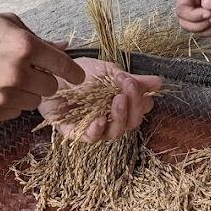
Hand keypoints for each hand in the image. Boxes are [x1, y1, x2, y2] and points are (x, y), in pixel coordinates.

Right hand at [0, 13, 85, 121]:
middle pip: (51, 88)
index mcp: (23, 46)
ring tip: (6, 78)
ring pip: (34, 103)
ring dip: (27, 92)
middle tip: (27, 71)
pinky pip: (14, 112)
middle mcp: (15, 73)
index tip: (77, 76)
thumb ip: (37, 37)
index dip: (73, 72)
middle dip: (43, 79)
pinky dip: (9, 103)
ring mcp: (2, 95)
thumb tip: (63, 46)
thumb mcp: (5, 23)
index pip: (64, 66)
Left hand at [38, 57, 162, 141]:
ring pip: (114, 133)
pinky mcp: (74, 132)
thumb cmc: (80, 73)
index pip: (141, 109)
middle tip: (128, 89)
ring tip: (117, 101)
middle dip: (134, 107)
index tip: (137, 85)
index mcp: (121, 104)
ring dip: (119, 117)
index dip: (143, 101)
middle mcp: (110, 118)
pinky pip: (89, 138)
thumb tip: (160, 82)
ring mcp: (93, 127)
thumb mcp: (109, 71)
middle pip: (131, 123)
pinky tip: (99, 120)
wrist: (51, 72)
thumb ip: (132, 79)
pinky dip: (97, 131)